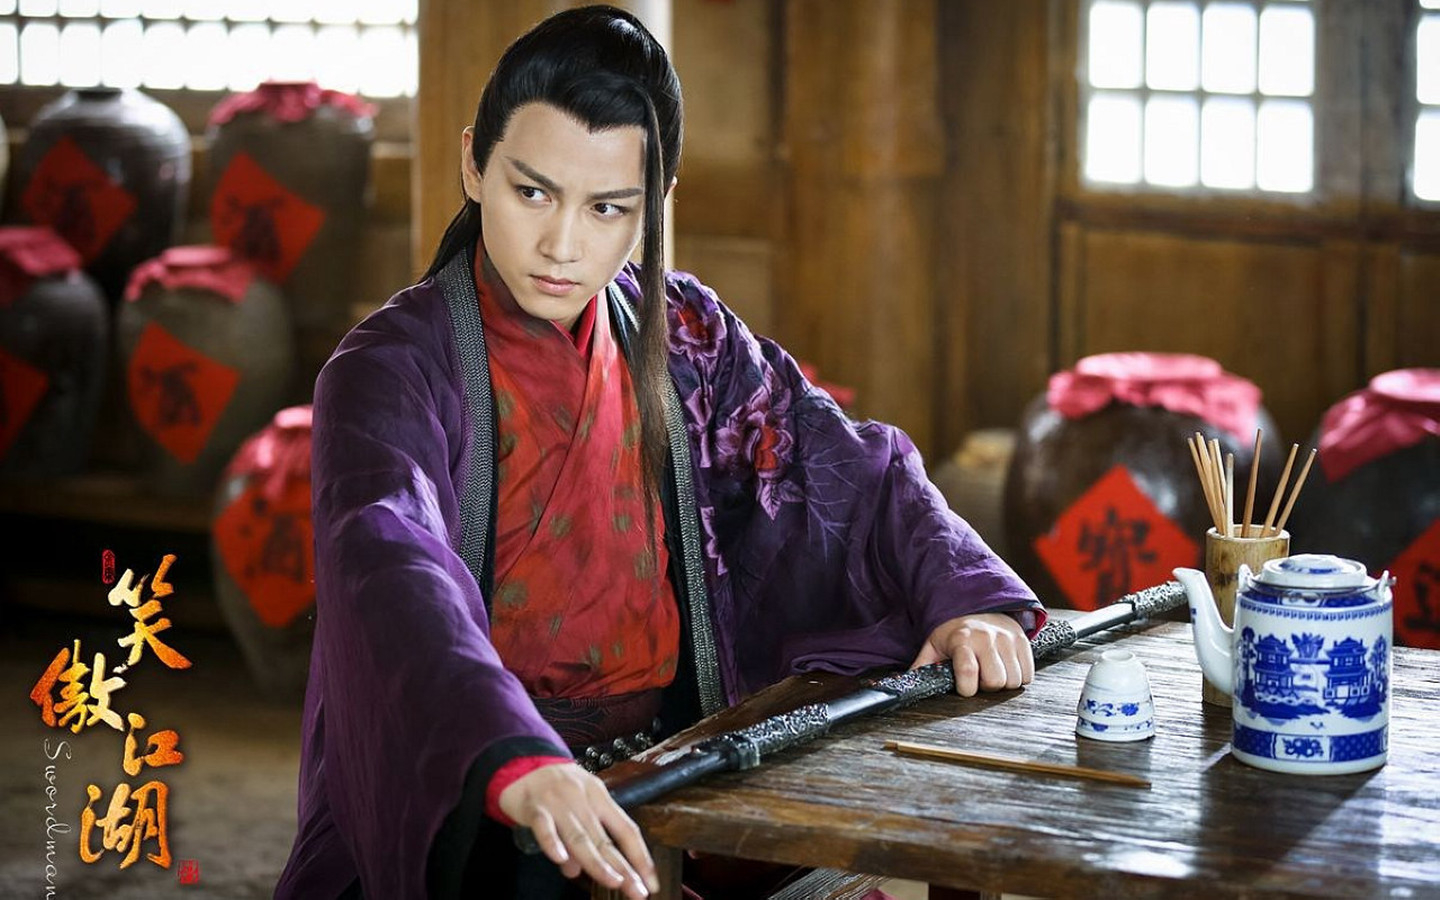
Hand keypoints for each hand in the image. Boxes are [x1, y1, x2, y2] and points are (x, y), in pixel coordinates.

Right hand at [498, 762, 658, 898]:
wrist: (522, 762)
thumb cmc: (556, 787)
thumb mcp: (576, 806)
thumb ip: (581, 837)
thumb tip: (576, 869)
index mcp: (599, 797)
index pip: (626, 830)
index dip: (640, 857)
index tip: (650, 882)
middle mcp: (582, 801)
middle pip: (605, 839)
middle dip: (623, 868)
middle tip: (637, 891)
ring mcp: (558, 804)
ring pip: (579, 837)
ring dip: (597, 862)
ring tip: (612, 880)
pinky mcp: (534, 807)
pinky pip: (544, 827)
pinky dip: (552, 843)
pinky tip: (561, 859)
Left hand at [909, 613, 1033, 696]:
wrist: (976, 605)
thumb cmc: (953, 631)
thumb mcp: (933, 645)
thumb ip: (922, 666)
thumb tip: (904, 685)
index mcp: (962, 640)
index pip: (968, 672)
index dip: (966, 688)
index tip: (964, 687)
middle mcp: (987, 638)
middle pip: (996, 681)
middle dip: (987, 686)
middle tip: (980, 677)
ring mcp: (1007, 638)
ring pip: (1015, 680)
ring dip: (1004, 682)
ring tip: (992, 671)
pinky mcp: (1023, 640)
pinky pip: (1028, 674)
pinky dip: (1019, 676)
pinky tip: (1005, 667)